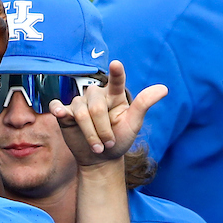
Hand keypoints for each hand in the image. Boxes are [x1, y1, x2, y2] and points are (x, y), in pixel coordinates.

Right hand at [49, 60, 166, 163]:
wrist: (101, 158)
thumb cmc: (119, 139)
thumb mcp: (134, 124)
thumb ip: (144, 104)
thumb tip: (164, 88)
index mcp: (115, 95)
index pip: (116, 81)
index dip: (116, 73)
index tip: (116, 64)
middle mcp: (97, 97)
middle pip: (96, 107)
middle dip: (102, 129)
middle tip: (109, 144)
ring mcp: (80, 104)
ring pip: (80, 113)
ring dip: (90, 134)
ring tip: (97, 147)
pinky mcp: (65, 114)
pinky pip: (57, 106)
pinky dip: (58, 110)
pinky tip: (60, 114)